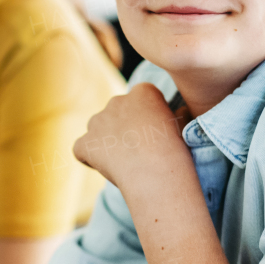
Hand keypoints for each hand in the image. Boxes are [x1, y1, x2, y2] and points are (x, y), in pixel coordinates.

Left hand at [73, 83, 189, 190]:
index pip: (140, 99)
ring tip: (123, 161)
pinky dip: (88, 158)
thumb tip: (181, 112)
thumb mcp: (184, 125)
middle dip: (123, 128)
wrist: (156, 171)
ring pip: (97, 129)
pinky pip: (81, 149)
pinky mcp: (85, 143)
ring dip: (105, 141)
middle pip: (116, 112)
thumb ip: (178, 114)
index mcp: (143, 92)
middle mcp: (116, 101)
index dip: (145, 117)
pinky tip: (104, 168)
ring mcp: (97, 121)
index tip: (153, 133)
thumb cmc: (175, 150)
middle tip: (138, 150)